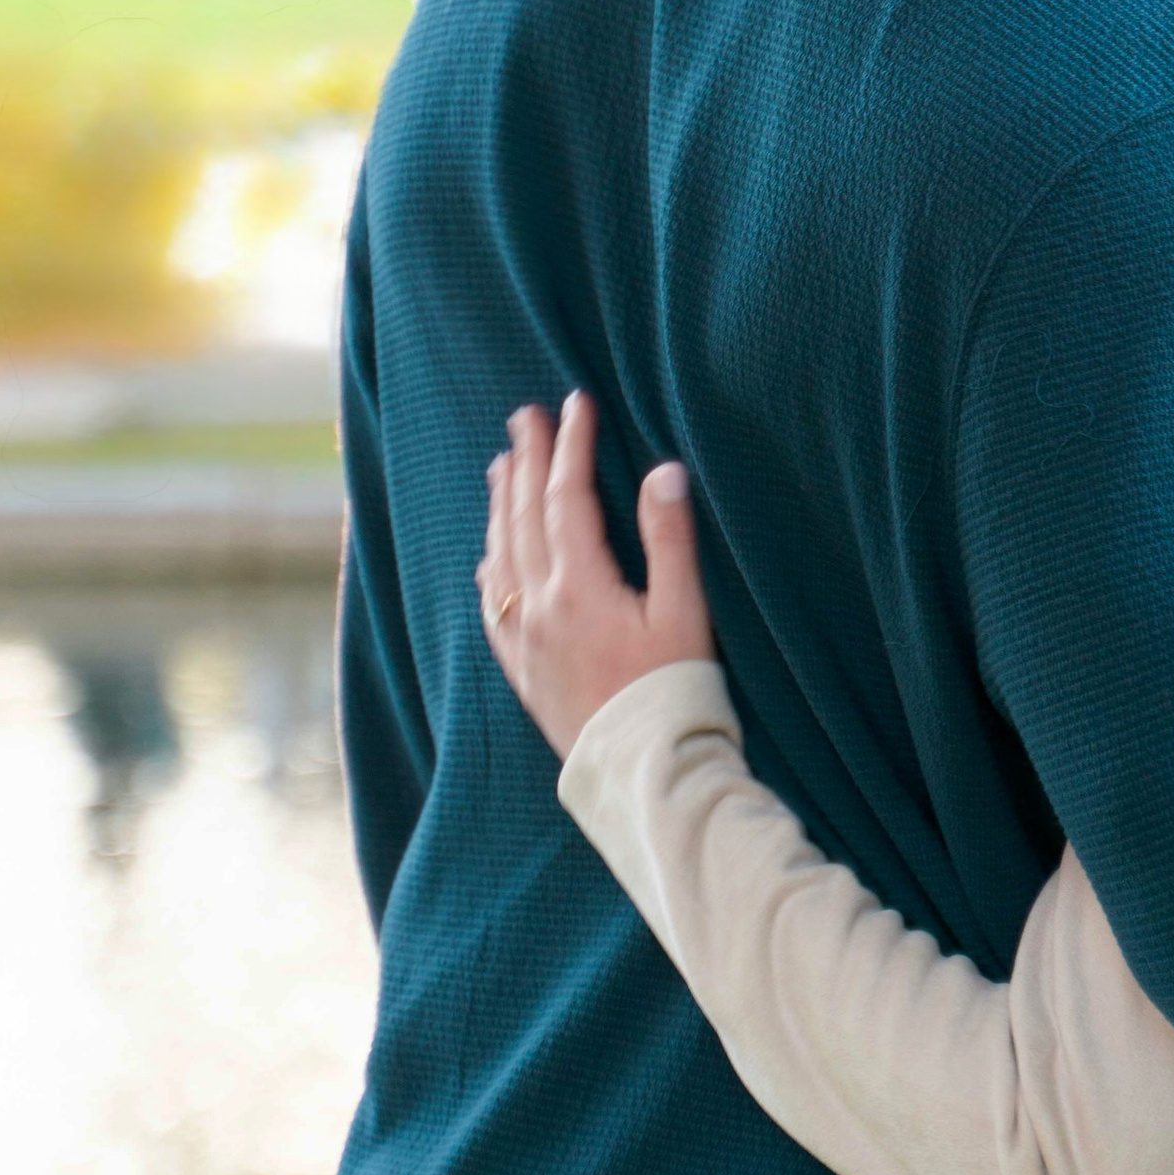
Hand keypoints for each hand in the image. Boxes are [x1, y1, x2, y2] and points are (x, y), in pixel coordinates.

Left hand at [477, 391, 716, 758]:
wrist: (643, 771)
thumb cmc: (674, 691)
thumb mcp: (685, 611)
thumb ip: (671, 539)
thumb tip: (663, 471)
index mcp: (581, 586)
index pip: (569, 498)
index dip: (570, 447)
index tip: (575, 404)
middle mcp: (540, 607)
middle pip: (525, 516)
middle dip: (527, 461)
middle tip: (525, 416)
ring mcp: (524, 639)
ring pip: (500, 554)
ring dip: (501, 504)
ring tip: (501, 465)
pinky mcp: (522, 670)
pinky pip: (492, 605)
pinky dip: (489, 566)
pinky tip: (488, 555)